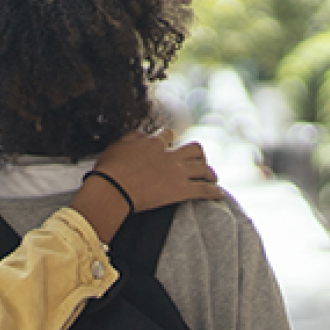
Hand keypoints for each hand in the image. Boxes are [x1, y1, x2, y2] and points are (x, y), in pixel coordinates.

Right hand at [68, 130, 221, 243]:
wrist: (113, 189)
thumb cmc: (109, 170)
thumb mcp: (116, 146)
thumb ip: (131, 138)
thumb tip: (140, 134)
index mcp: (153, 143)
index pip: (168, 135)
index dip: (171, 139)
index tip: (171, 144)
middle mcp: (169, 155)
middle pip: (194, 149)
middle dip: (199, 155)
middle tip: (199, 162)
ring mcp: (177, 173)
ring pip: (203, 169)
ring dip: (210, 173)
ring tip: (212, 177)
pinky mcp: (181, 190)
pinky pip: (204, 190)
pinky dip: (214, 192)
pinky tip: (219, 195)